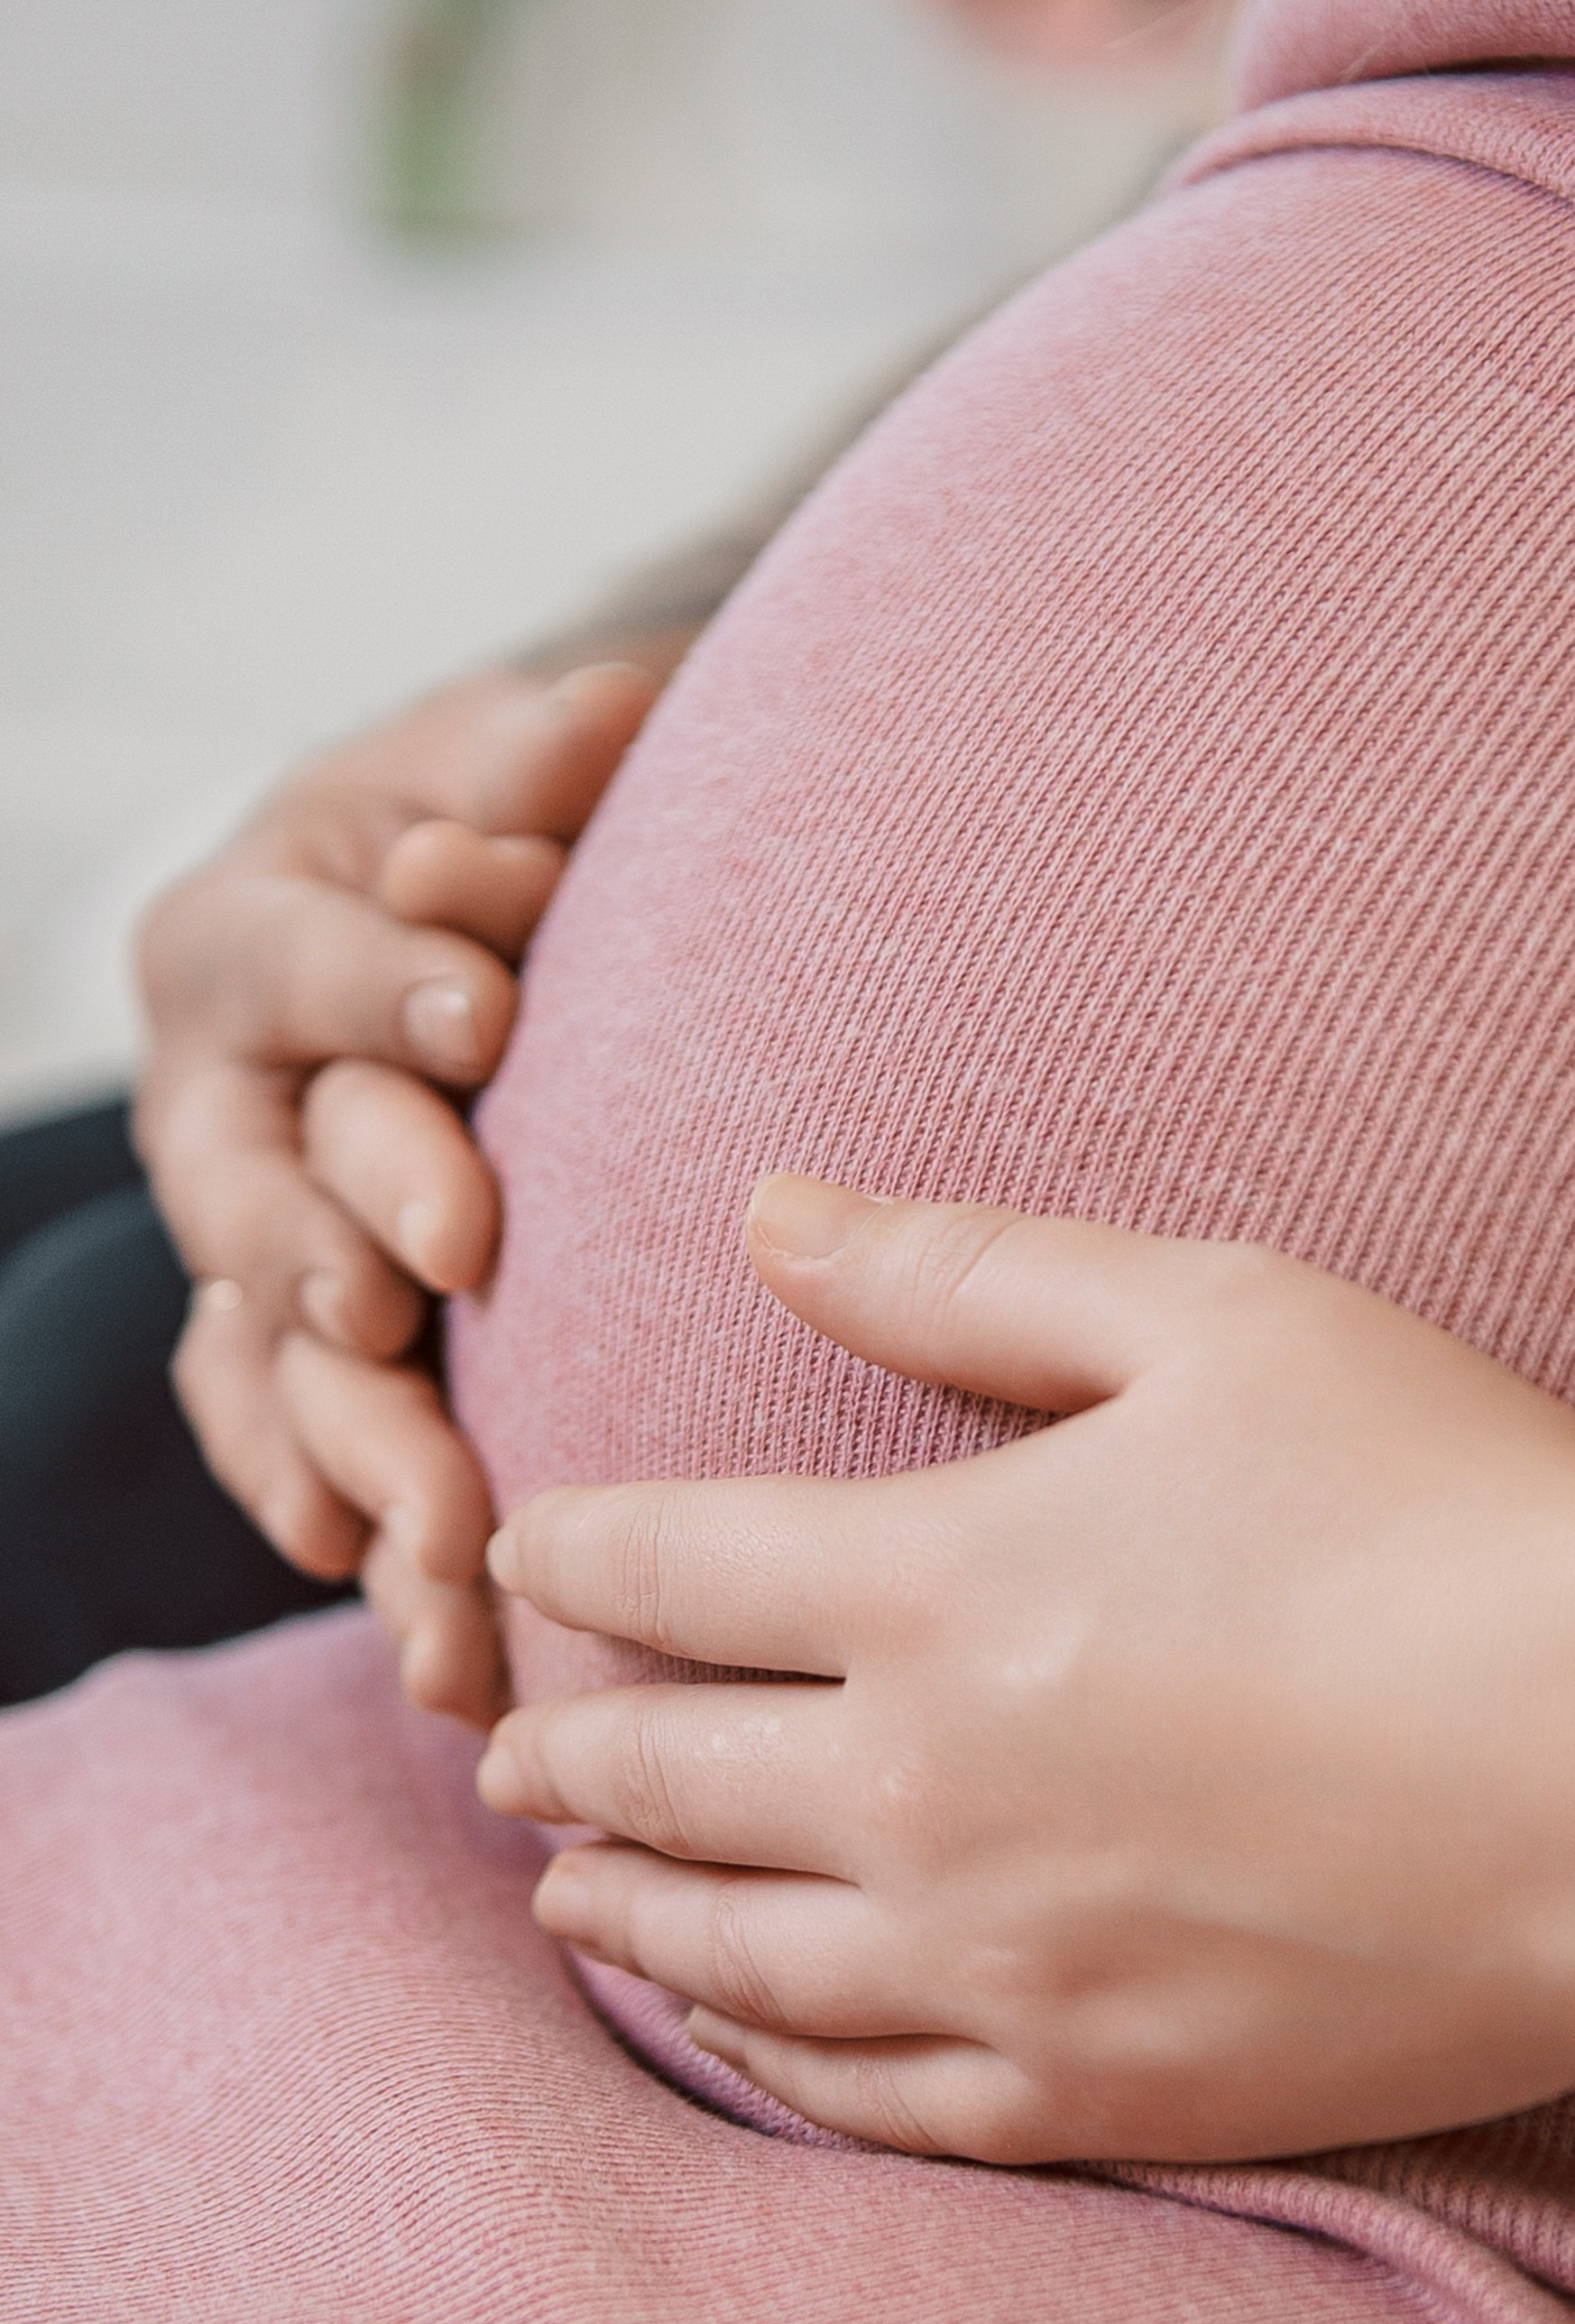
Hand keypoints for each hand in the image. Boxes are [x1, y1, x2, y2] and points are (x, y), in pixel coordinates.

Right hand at [136, 661, 655, 1713]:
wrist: (408, 937)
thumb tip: (610, 709)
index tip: (488, 1014)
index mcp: (238, 940)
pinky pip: (283, 1445)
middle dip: (343, 1231)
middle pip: (265, 1181)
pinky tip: (405, 1615)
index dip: (381, 980)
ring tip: (436, 1538)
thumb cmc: (460, 837)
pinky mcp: (280, 1348)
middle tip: (428, 1288)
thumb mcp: (485, 765)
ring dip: (349, 1442)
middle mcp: (216, 1104)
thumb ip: (533, 763)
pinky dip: (336, 1519)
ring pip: (270, 1355)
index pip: (300, 964)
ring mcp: (238, 1243)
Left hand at [478, 1181, 1574, 2165]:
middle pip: (664, 1780)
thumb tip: (766, 1214)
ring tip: (562, 1907)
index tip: (521, 1550)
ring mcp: (1007, 1965)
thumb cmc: (1451, 1504)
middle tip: (502, 1754)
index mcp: (933, 1584)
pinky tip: (746, 2042)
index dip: (571, 1552)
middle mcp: (925, 1793)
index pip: (668, 1568)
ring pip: (737, 1959)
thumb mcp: (1215, 1317)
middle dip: (564, 1755)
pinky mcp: (1109, 2091)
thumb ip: (966, 1272)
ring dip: (625, 1922)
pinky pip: (878, 2102)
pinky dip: (776, 2064)